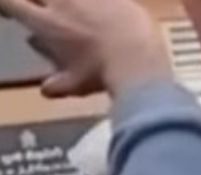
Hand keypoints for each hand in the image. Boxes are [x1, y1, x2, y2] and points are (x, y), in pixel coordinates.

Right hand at [0, 0, 170, 97]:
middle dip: (37, 2)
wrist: (138, 58)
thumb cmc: (101, 74)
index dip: (8, 5)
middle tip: (43, 11)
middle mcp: (62, 3)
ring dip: (69, 5)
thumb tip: (46, 89)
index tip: (13, 11)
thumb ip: (57, 85)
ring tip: (73, 13)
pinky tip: (105, 13)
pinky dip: (98, 4)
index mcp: (46, 24)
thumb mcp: (75, 85)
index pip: (13, 3)